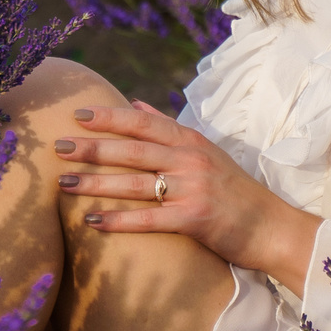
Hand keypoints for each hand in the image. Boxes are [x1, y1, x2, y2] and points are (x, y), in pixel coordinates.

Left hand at [53, 101, 321, 292]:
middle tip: (57, 146)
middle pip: (132, 150)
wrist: (273, 227)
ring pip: (135, 182)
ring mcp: (192, 188)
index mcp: (191, 141)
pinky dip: (119, 220)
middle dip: (92, 147)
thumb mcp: (206, 150)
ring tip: (63, 183)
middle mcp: (190, 160)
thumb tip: (133, 102)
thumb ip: (168, 127)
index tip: (78, 114)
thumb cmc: (235, 190)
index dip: (109, 117)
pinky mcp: (194, 219)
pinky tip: (92, 222)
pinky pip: (148, 219)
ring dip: (96, 183)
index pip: (143, 123)